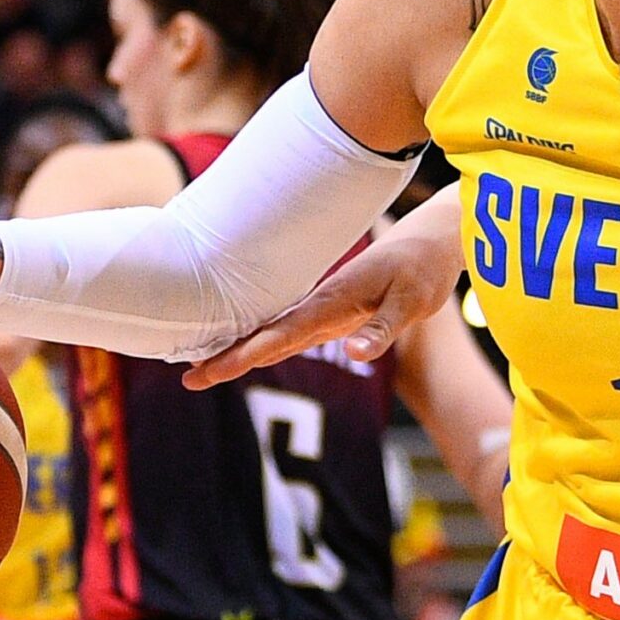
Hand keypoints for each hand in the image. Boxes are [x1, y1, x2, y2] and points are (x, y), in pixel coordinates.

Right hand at [182, 215, 461, 388]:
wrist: (431, 240)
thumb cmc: (423, 269)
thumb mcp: (412, 300)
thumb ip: (382, 329)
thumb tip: (354, 352)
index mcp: (332, 302)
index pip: (281, 334)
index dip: (245, 354)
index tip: (210, 370)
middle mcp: (320, 305)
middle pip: (265, 335)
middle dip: (227, 356)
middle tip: (188, 379)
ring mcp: (323, 308)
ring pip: (273, 332)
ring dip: (239, 350)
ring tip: (201, 369)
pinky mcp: (332, 311)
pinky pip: (290, 329)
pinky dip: (265, 342)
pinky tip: (248, 353)